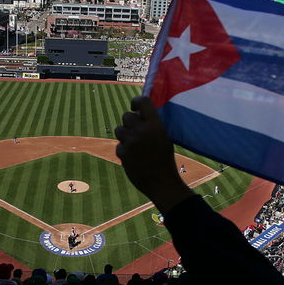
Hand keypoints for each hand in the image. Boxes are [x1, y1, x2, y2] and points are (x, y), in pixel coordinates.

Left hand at [115, 96, 193, 212]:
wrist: (161, 182)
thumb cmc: (165, 159)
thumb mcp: (164, 137)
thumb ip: (152, 125)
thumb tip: (138, 113)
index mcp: (155, 125)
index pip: (142, 101)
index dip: (136, 102)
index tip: (135, 107)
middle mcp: (142, 131)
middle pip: (126, 116)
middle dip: (130, 121)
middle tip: (136, 129)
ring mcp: (131, 142)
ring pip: (119, 129)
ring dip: (125, 134)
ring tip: (135, 143)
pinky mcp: (122, 153)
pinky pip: (119, 145)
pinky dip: (124, 150)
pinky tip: (134, 157)